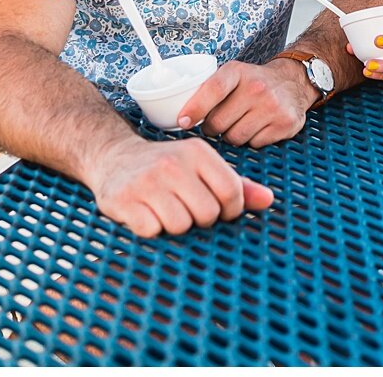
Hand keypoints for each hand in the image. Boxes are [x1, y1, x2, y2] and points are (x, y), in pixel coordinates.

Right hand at [86, 135, 273, 237]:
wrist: (113, 156)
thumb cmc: (166, 167)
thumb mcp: (200, 167)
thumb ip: (236, 184)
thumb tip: (269, 200)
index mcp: (197, 152)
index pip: (232, 193)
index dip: (227, 209)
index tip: (213, 206)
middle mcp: (171, 163)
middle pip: (207, 214)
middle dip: (198, 218)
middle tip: (182, 205)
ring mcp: (146, 181)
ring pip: (180, 225)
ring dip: (173, 225)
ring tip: (163, 208)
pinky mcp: (124, 199)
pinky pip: (152, 230)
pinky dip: (150, 228)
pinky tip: (144, 212)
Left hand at [176, 59, 311, 147]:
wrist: (292, 81)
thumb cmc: (254, 81)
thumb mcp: (232, 73)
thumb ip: (210, 89)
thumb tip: (182, 114)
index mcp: (237, 71)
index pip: (212, 90)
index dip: (194, 108)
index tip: (183, 122)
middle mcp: (256, 87)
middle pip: (219, 122)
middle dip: (211, 128)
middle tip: (214, 124)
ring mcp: (272, 107)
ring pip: (235, 137)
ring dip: (231, 136)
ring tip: (237, 124)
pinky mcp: (285, 124)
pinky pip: (254, 144)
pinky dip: (251, 140)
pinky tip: (255, 128)